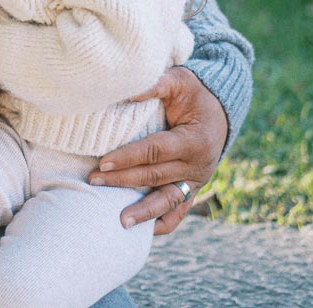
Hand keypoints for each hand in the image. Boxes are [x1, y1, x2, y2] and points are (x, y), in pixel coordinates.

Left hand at [88, 66, 227, 234]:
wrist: (220, 111)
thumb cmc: (193, 93)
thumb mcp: (179, 80)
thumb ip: (155, 84)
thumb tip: (127, 90)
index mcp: (194, 140)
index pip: (155, 151)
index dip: (128, 157)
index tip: (102, 161)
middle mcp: (198, 165)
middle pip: (155, 176)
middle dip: (122, 180)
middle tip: (93, 180)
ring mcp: (197, 181)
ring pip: (168, 201)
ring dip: (144, 212)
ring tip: (120, 221)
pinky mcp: (194, 189)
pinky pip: (180, 211)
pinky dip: (164, 223)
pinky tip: (144, 231)